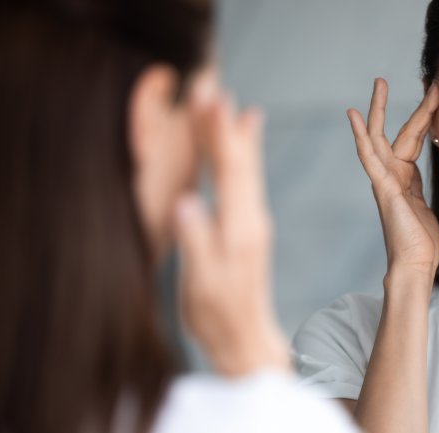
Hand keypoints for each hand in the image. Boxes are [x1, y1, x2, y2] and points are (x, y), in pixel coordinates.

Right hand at [175, 96, 287, 376]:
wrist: (246, 338)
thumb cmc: (218, 315)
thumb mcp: (202, 283)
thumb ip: (196, 242)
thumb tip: (186, 201)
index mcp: (239, 227)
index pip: (230, 172)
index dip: (220, 135)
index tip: (213, 100)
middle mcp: (252, 218)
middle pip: (241, 163)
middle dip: (226, 124)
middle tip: (214, 88)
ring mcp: (253, 222)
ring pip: (245, 170)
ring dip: (236, 136)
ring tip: (231, 104)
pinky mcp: (249, 227)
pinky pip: (244, 182)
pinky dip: (241, 157)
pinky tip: (242, 144)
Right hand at [347, 78, 438, 282]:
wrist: (415, 265)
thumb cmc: (423, 242)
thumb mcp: (430, 207)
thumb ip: (426, 188)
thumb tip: (436, 178)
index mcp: (405, 179)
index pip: (413, 139)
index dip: (423, 116)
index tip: (435, 94)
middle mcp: (392, 175)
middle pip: (393, 132)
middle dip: (392, 106)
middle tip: (384, 78)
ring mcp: (385, 181)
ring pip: (377, 138)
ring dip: (377, 110)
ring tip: (377, 84)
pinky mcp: (383, 187)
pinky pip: (370, 156)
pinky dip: (361, 135)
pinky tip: (354, 116)